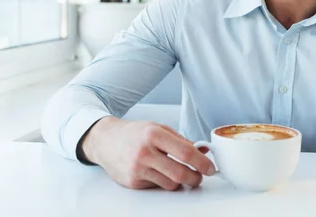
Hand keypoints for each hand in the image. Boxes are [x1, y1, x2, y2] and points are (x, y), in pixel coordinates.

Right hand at [80, 117, 215, 190]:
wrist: (105, 140)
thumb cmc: (134, 133)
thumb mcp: (158, 128)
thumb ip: (181, 140)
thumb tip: (203, 150)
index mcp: (154, 134)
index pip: (185, 152)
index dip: (202, 162)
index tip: (210, 167)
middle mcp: (145, 152)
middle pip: (180, 173)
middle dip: (196, 178)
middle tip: (200, 176)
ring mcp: (137, 169)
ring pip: (170, 184)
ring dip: (180, 181)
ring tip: (179, 173)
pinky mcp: (132, 182)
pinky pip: (157, 186)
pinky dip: (163, 181)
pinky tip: (157, 171)